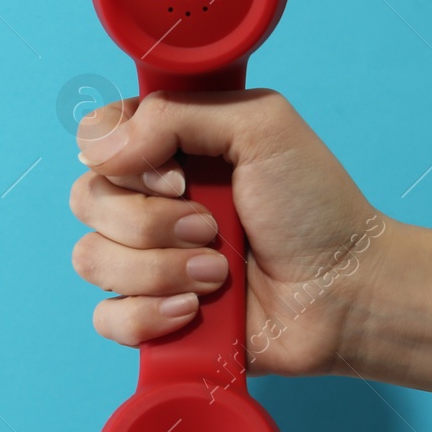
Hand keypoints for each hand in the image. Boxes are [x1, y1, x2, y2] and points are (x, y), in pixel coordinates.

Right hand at [70, 90, 388, 376]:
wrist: (346, 292)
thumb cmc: (315, 207)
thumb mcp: (260, 125)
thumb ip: (175, 113)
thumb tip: (102, 150)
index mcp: (166, 152)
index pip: (93, 140)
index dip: (121, 157)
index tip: (178, 173)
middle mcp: (148, 204)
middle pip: (86, 200)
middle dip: (152, 221)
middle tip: (212, 227)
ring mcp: (145, 263)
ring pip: (91, 259)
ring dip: (160, 268)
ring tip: (218, 274)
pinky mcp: (149, 318)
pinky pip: (106, 318)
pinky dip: (151, 315)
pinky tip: (196, 310)